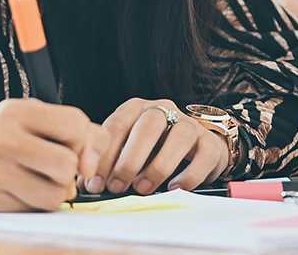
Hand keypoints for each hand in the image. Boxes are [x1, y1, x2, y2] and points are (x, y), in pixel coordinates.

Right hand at [0, 99, 106, 210]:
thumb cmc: (7, 141)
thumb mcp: (37, 122)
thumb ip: (79, 134)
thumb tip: (92, 165)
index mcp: (17, 111)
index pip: (75, 124)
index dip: (84, 142)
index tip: (74, 149)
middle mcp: (0, 137)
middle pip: (66, 163)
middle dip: (69, 172)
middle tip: (55, 170)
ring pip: (54, 193)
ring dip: (56, 193)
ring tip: (41, 183)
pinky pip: (32, 211)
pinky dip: (35, 205)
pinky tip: (21, 192)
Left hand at [89, 98, 234, 195]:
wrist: (195, 149)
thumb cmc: (152, 152)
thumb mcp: (126, 150)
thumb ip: (107, 162)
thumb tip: (87, 184)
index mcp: (137, 109)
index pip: (117, 124)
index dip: (103, 155)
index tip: (94, 182)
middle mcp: (164, 110)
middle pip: (149, 125)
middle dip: (130, 159)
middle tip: (117, 186)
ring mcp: (190, 124)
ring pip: (179, 135)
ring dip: (158, 166)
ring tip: (143, 189)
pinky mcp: (210, 143)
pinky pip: (203, 155)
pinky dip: (188, 175)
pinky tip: (174, 188)